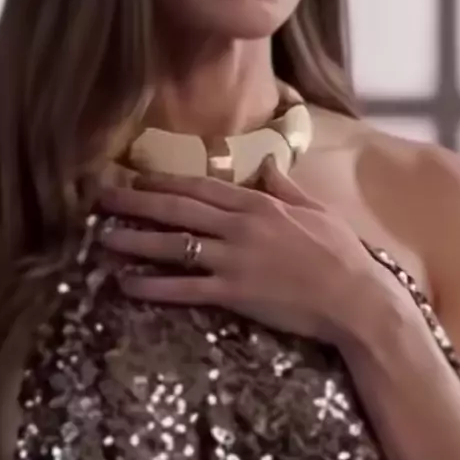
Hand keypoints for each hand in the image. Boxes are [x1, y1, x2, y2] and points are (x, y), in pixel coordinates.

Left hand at [98, 159, 381, 344]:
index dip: (166, 181)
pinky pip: (185, 288)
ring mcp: (234, 260)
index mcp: (260, 204)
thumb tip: (269, 163)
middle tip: (102, 197)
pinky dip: (154, 286)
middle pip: (179, 209)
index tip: (138, 177)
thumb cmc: (341, 252)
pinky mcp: (234, 294)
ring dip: (136, 240)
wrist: (356, 297)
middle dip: (138, 202)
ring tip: (103, 238)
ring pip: (175, 245)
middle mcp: (240, 226)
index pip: (203, 187)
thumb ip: (287, 186)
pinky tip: (127, 285)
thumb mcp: (317, 209)